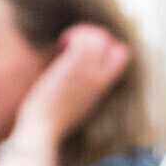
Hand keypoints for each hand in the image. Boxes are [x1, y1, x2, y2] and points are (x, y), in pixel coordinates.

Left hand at [10, 24, 133, 144]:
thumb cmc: (54, 121)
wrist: (43, 131)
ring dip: (82, 34)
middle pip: (112, 43)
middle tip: (75, 43)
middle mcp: (98, 79)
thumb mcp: (80, 104)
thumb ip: (86, 88)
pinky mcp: (69, 70)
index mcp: (103, 88)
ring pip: (98, 38)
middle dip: (96, 36)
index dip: (109, 46)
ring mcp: (85, 74)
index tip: (89, 50)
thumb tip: (80, 77)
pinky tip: (60, 45)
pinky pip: (81, 41)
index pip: (123, 55)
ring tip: (65, 44)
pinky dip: (72, 37)